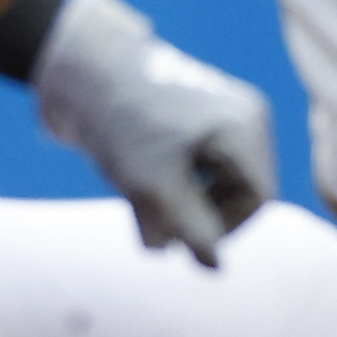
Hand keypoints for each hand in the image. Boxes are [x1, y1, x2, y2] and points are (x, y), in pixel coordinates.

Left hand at [28, 0, 274, 265]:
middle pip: (240, 190)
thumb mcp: (156, 189)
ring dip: (182, 204)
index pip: (258, 199)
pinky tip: (138, 186)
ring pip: (215, 181)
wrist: (79, 68)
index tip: (182, 241)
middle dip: (199, 217)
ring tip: (142, 211)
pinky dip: (172, 184)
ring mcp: (220, 112)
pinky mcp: (195, 115)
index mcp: (245, 127)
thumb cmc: (122, 125)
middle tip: (158, 230)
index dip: (224, 230)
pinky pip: (198, 164)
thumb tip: (217, 268)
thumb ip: (191, 232)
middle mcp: (243, 115)